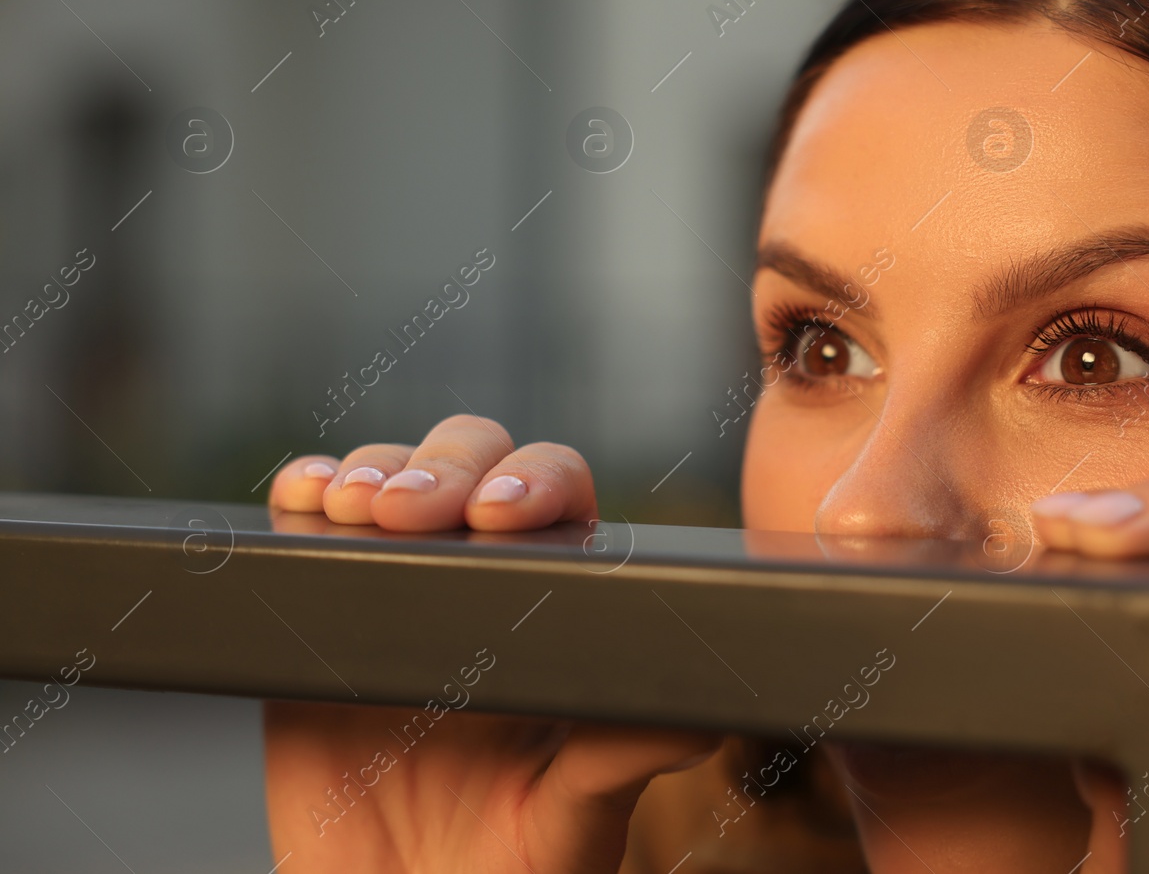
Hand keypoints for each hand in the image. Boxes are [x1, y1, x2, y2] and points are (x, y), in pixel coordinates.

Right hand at [265, 415, 717, 873]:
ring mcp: (400, 588)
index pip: (562, 503)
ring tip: (353, 508)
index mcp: (559, 610)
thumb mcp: (575, 820)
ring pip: (395, 474)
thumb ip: (622, 759)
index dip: (535, 485)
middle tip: (407, 511)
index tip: (497, 515)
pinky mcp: (322, 609)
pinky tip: (302, 498)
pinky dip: (304, 491)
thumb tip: (697, 720)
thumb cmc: (506, 871)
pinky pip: (311, 524)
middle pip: (476, 464)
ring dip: (373, 471)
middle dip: (443, 468)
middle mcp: (482, 581)